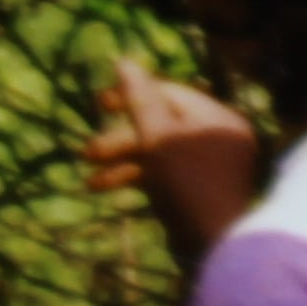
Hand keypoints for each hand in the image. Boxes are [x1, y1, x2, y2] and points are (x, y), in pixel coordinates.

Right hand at [87, 56, 261, 265]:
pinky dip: (135, 177)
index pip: (169, 94)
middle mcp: (218, 138)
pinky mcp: (197, 189)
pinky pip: (163, 173)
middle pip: (160, 124)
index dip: (132, 95)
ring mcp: (209, 165)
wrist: (215, 244)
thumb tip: (124, 61)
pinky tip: (102, 186)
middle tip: (88, 152)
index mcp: (218, 119)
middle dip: (120, 138)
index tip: (99, 104)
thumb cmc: (188, 182)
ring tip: (89, 179)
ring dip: (120, 161)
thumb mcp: (158, 134)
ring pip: (157, 151)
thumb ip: (139, 97)